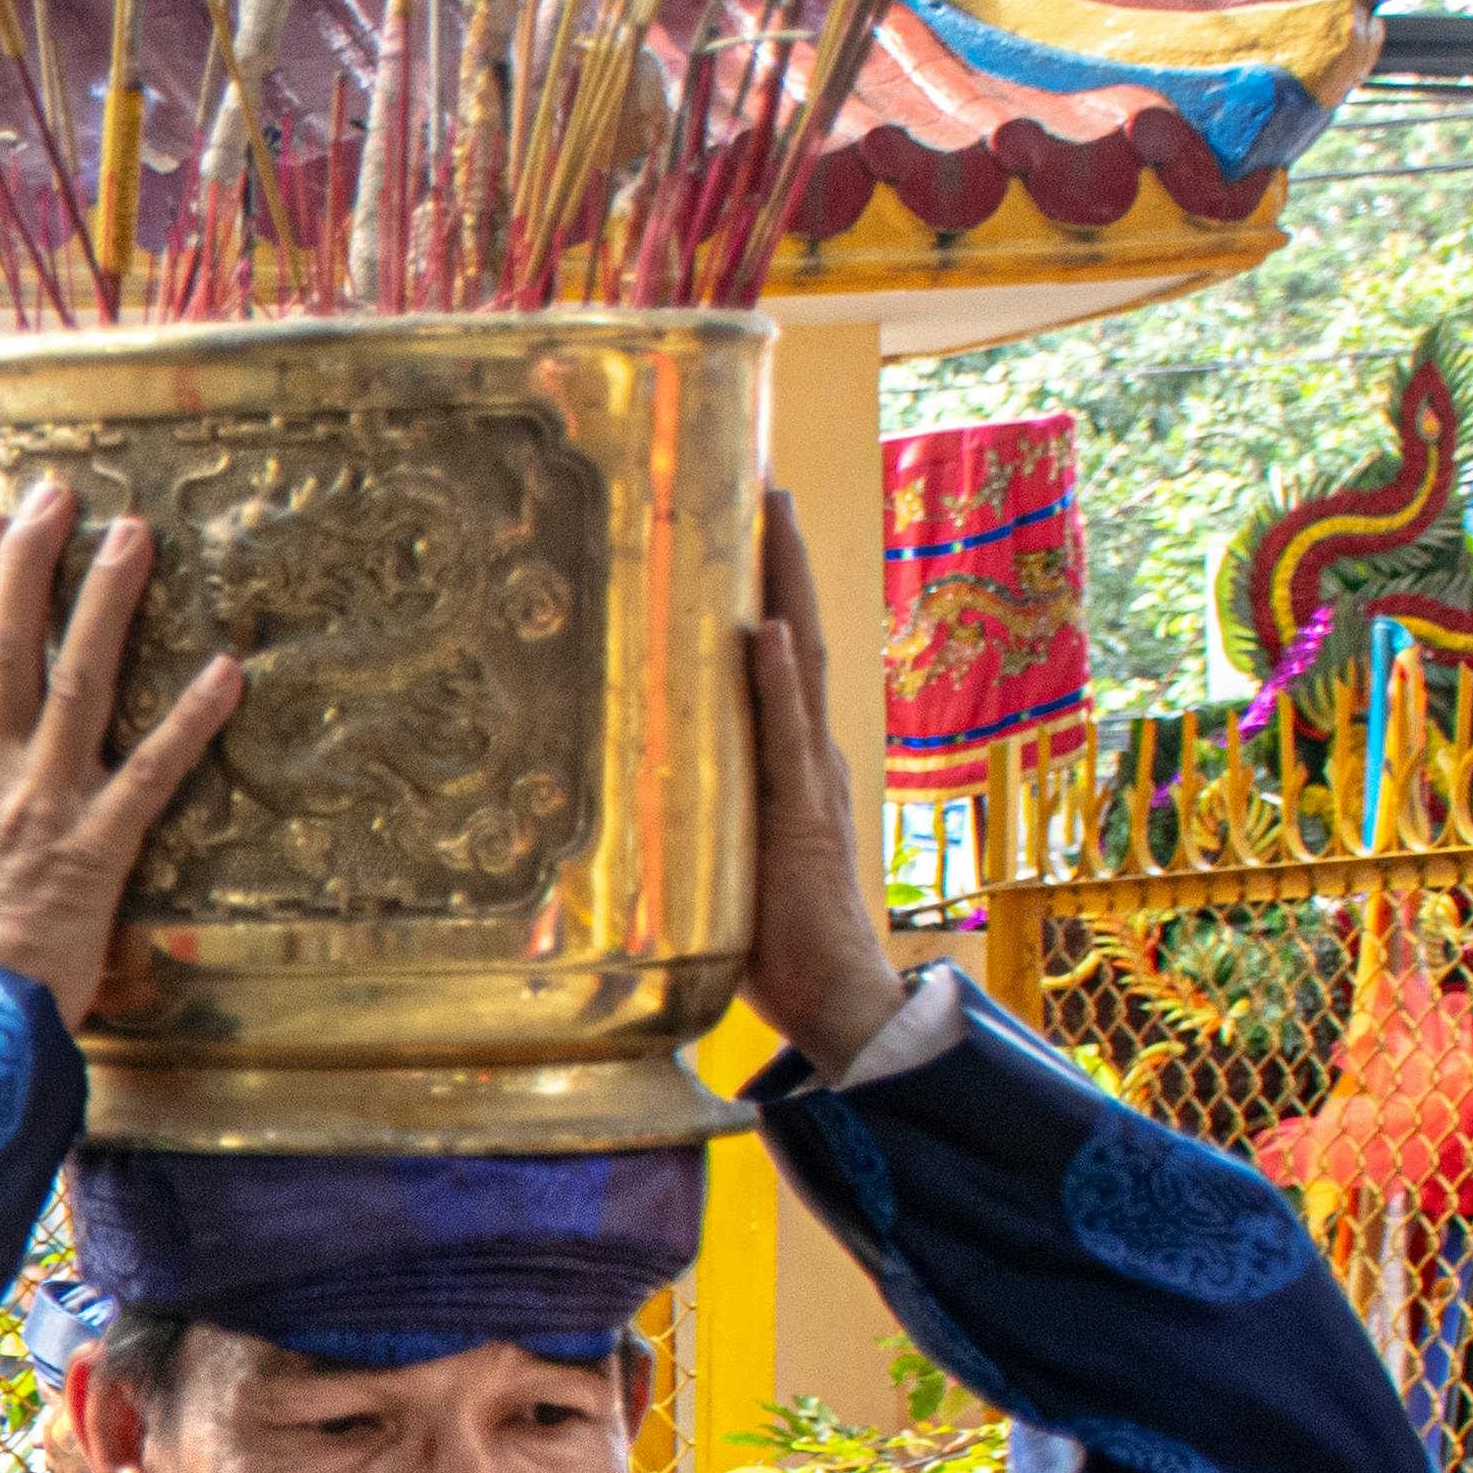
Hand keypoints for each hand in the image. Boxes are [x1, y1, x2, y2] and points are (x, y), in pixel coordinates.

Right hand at [0, 483, 245, 1027]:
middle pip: (8, 646)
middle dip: (32, 561)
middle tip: (60, 492)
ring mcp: (42, 807)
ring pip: (75, 684)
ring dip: (106, 604)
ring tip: (133, 534)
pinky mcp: (96, 851)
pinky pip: (151, 773)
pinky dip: (191, 720)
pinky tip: (228, 670)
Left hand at [738, 492, 907, 1070]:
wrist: (834, 997)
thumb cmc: (773, 938)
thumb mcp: (721, 855)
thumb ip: (696, 809)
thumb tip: (639, 781)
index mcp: (788, 761)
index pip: (778, 652)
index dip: (764, 584)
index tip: (744, 515)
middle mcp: (807, 754)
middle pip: (796, 631)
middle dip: (780, 555)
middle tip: (762, 475)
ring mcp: (809, 781)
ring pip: (800, 661)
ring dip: (784, 585)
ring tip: (773, 511)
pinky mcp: (800, 819)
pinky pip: (786, 739)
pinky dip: (777, 681)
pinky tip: (764, 630)